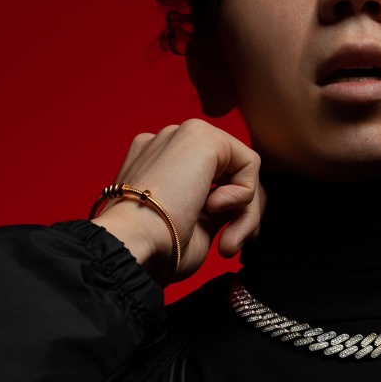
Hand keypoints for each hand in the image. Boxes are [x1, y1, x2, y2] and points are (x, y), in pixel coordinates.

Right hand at [93, 121, 263, 284]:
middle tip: (230, 246)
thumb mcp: (193, 228)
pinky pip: (249, 163)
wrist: (131, 240)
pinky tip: (215, 207)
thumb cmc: (155, 246)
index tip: (227, 244)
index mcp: (157, 164)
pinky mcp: (202, 135)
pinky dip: (245, 194)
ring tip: (227, 240)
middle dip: (241, 214)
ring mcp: (183, 135)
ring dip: (244, 212)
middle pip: (230, 173)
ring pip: (241, 170)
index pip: (211, 181)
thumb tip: (241, 208)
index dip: (230, 214)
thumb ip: (215, 210)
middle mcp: (168, 144)